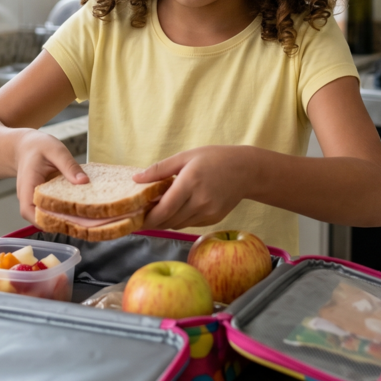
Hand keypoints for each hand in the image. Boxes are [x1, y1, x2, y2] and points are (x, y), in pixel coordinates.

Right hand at [14, 130, 84, 222]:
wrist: (25, 147)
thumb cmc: (38, 147)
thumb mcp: (56, 150)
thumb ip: (69, 165)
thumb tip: (84, 181)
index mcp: (27, 185)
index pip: (29, 211)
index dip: (47, 220)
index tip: (69, 221)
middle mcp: (27, 198)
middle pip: (40, 219)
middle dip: (62, 224)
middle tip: (88, 224)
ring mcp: (33, 201)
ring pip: (46, 219)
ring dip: (65, 222)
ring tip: (89, 221)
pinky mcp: (41, 202)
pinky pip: (51, 212)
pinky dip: (65, 215)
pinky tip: (83, 213)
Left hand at [133, 146, 250, 230]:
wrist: (246, 170)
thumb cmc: (213, 159)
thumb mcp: (185, 157)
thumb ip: (160, 169)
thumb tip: (136, 179)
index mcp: (190, 182)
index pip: (164, 208)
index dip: (148, 217)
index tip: (135, 218)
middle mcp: (200, 201)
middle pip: (169, 220)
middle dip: (153, 221)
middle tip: (140, 216)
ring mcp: (208, 212)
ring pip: (178, 224)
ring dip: (165, 220)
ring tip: (156, 211)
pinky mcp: (214, 219)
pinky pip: (189, 224)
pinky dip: (179, 219)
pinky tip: (177, 209)